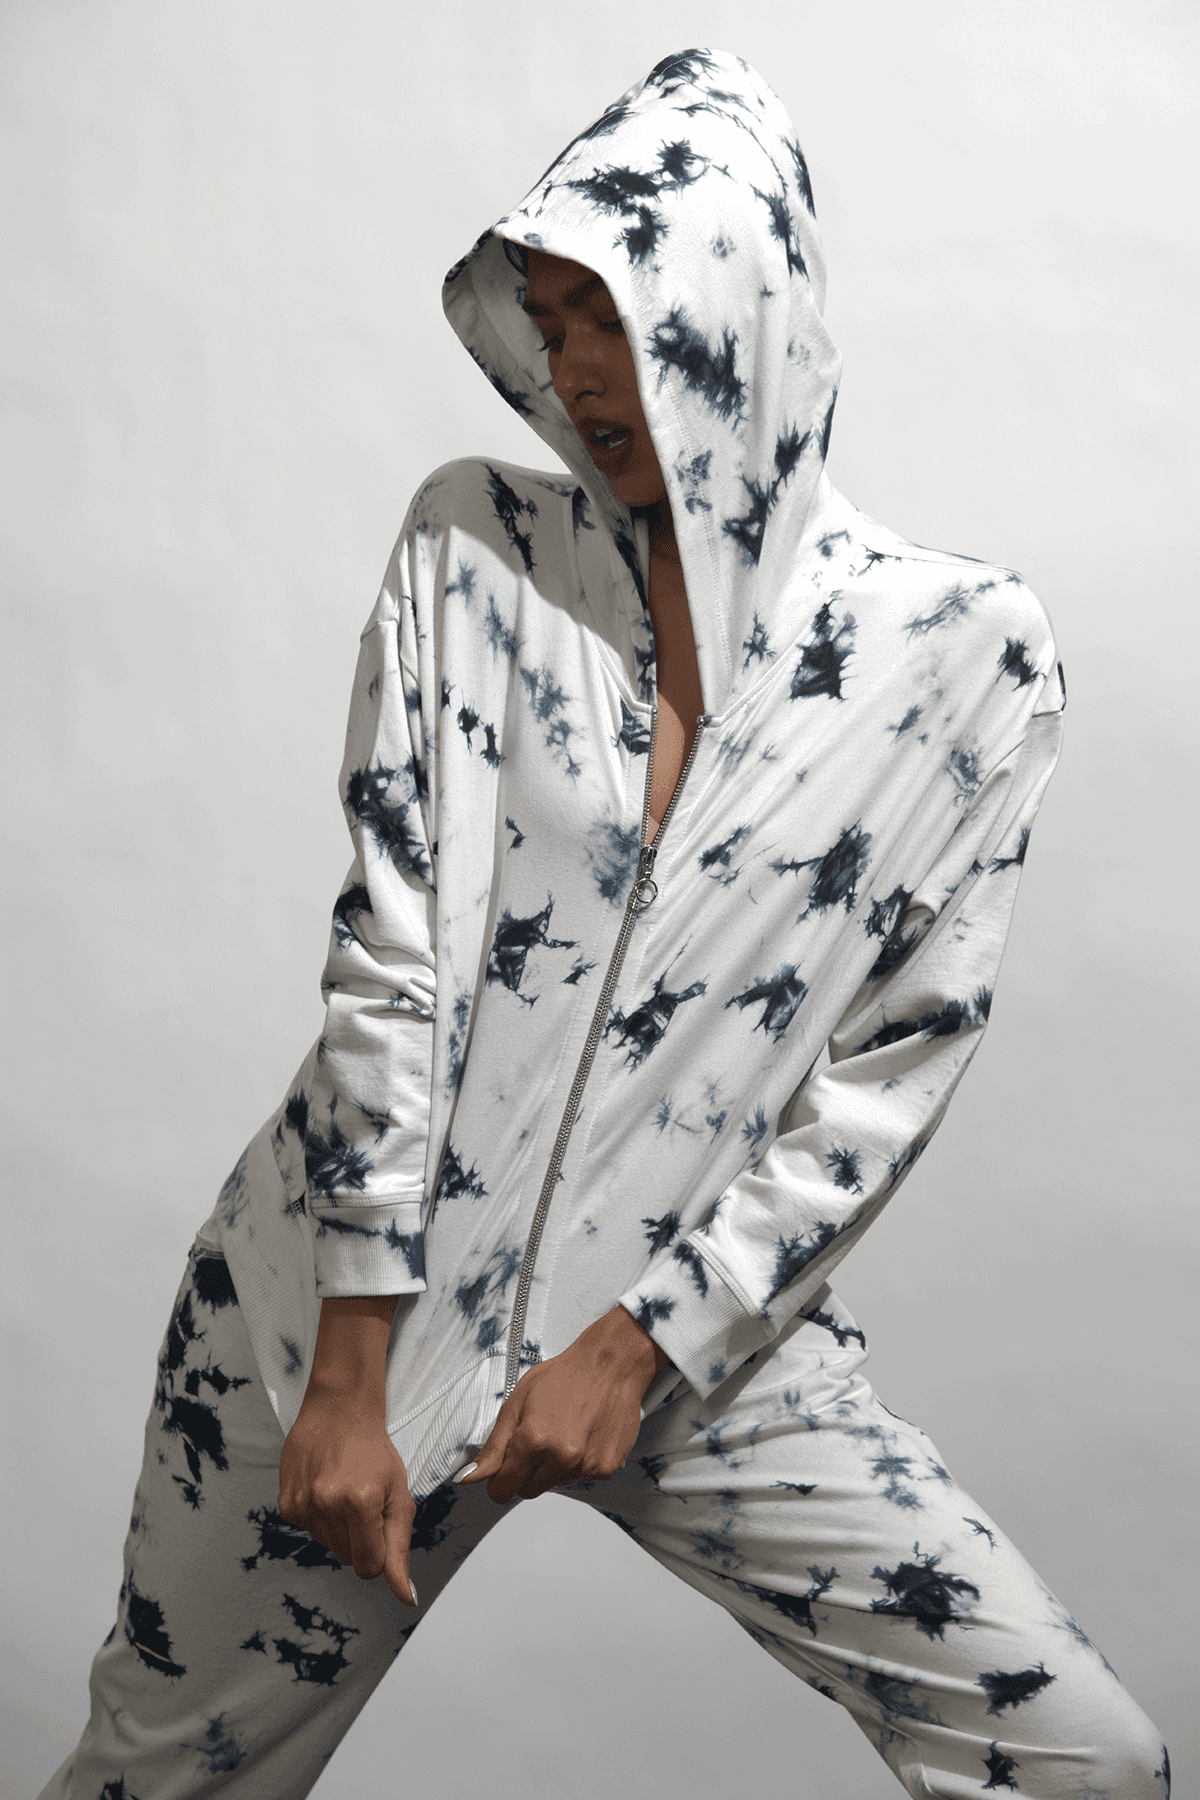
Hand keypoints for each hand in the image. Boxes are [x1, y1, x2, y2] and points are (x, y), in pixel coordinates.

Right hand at [277, 1294, 416, 1607]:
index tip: (380, 1524)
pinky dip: (319, 1518)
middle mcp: (328, 1505)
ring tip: (344, 1491)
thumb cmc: (376, 1453)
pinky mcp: (286, 1504)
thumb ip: (400, 1550)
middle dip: (360, 1540)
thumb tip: (407, 1599)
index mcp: (362, 1503)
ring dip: (339, 1529)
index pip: (370, 1567)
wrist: (339, 1412)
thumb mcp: (399, 1497)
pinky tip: (325, 1489)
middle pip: (347, 1559)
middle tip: (364, 1502)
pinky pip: (308, 1532)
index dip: (379, 1551)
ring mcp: (303, 1505)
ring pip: (327, 1547)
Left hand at [459, 1306, 669, 1503]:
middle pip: (529, 1491)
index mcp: (534, 1441)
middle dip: (526, 1473)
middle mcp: (561, 1458)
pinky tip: (584, 1435)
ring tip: (565, 1431)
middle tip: (537, 1441)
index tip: (503, 1471)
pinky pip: (582, 1477)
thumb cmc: (564, 1377)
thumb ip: (494, 1447)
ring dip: (554, 1466)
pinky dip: (579, 1463)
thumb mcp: (517, 1403)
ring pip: (556, 1483)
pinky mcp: (607, 1467)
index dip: (499, 1481)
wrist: (610, 1365)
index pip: (504, 1488)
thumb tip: (468, 1478)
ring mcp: (587, 1465)